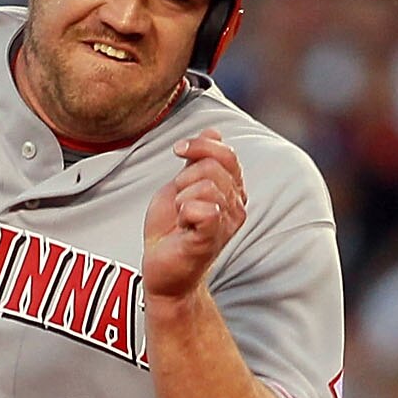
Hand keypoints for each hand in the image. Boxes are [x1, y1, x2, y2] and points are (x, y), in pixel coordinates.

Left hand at [142, 132, 246, 305]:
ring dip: (182, 197)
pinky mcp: (212, 238)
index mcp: (232, 191)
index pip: (227, 154)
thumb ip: (198, 161)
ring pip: (206, 186)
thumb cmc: (172, 230)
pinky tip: (184, 225)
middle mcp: (236, 206)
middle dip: (185, 177)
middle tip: (179, 201)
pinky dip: (186, 212)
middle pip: (213, 167)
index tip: (178, 150)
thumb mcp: (182, 184)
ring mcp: (226, 223)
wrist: (161, 266)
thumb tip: (214, 131)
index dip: (200, 146)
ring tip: (181, 217)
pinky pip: (204, 209)